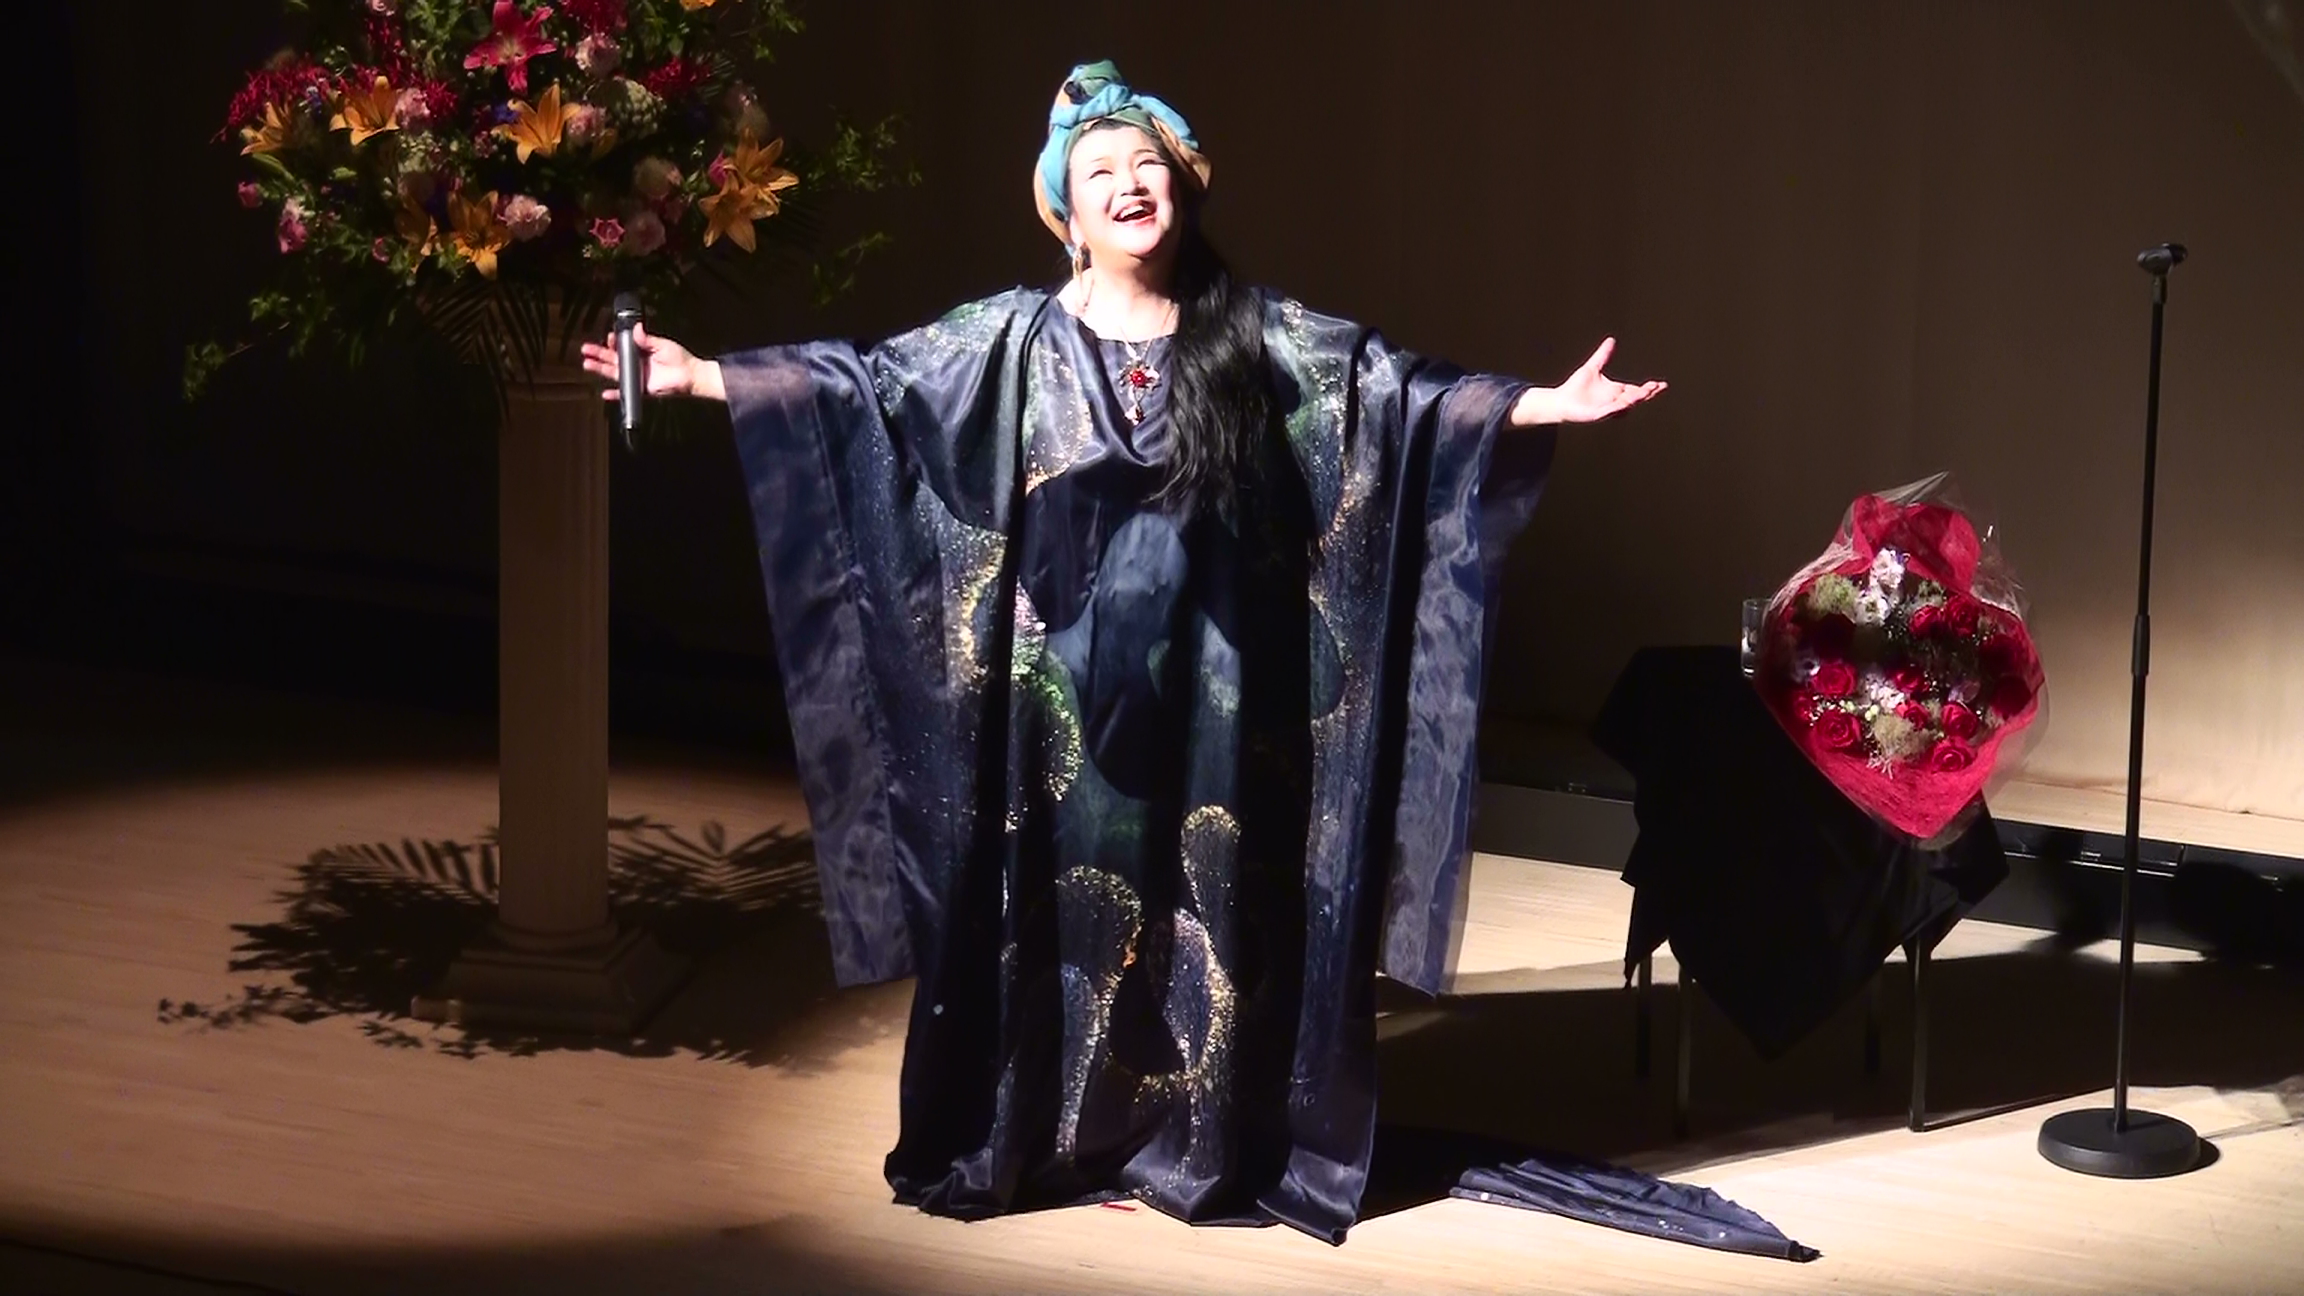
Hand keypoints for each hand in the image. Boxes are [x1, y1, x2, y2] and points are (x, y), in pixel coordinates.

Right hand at [579, 323, 724, 402]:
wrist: (690, 376)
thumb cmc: (679, 358)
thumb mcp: (662, 344)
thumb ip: (647, 339)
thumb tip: (635, 328)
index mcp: (640, 351)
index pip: (621, 346)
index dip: (613, 342)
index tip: (609, 338)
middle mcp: (636, 364)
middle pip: (613, 358)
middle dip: (599, 354)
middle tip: (585, 349)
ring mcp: (637, 377)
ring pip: (614, 372)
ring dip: (600, 368)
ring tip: (587, 364)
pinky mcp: (641, 389)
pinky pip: (626, 392)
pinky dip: (616, 395)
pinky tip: (604, 394)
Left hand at [1512, 337, 1666, 425]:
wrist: (1560, 400)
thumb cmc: (1575, 387)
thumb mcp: (1592, 367)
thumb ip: (1603, 355)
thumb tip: (1611, 340)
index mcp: (1616, 391)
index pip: (1636, 389)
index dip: (1649, 388)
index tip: (1660, 384)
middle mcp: (1614, 401)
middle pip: (1635, 398)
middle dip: (1645, 393)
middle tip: (1655, 388)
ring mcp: (1607, 409)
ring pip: (1625, 406)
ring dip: (1634, 399)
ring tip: (1643, 393)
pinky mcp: (1597, 415)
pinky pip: (1610, 412)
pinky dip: (1617, 408)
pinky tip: (1624, 403)